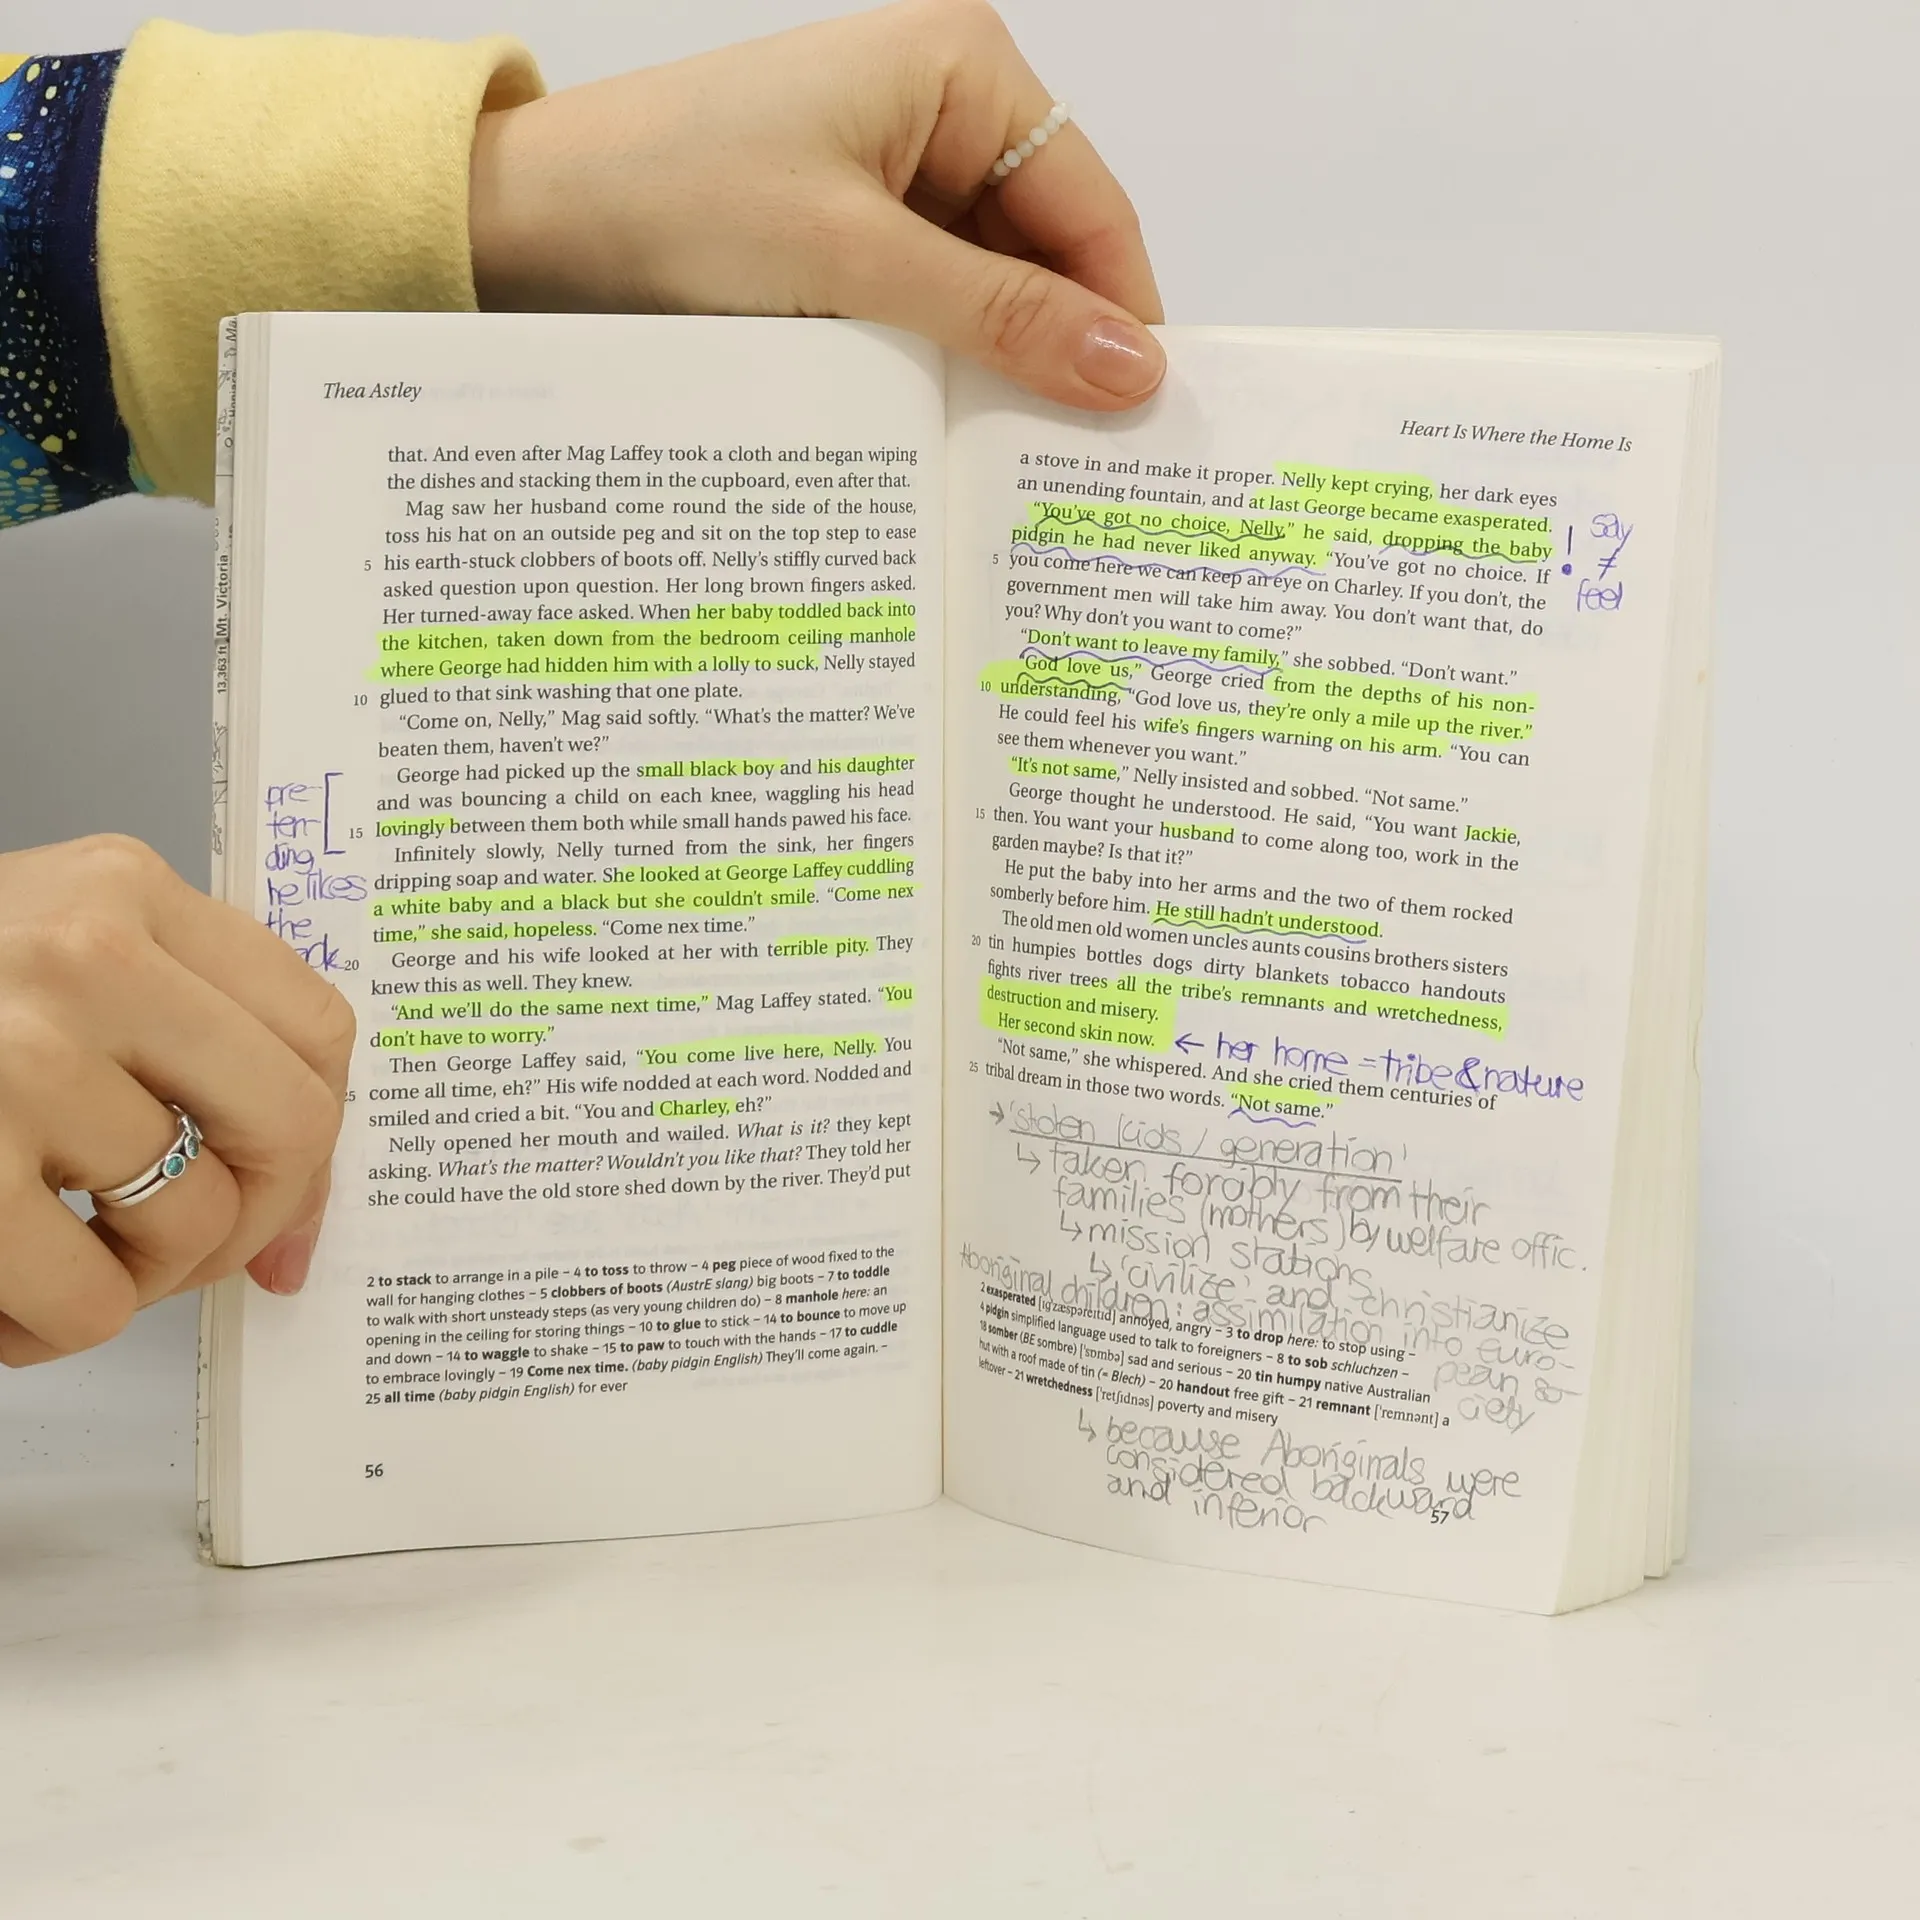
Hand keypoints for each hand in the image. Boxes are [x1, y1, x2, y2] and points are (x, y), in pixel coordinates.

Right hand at [0, 837, 353, 1366]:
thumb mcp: (46, 958)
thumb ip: (176, 1037)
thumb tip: (298, 1214)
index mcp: (122, 890)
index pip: (316, 1026)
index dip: (318, 1132)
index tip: (287, 1192)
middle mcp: (83, 955)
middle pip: (290, 1124)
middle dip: (252, 1216)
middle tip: (180, 1251)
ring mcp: (15, 1059)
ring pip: (192, 1225)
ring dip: (132, 1277)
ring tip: (51, 1255)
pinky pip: (92, 1303)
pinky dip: (50, 1329)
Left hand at [469, 0, 1165, 409]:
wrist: (528, 223)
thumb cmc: (673, 200)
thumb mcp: (854, 261)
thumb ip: (999, 315)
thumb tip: (1130, 368)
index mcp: (961, 67)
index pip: (1089, 204)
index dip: (1119, 312)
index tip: (1139, 420)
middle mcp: (938, 105)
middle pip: (1044, 249)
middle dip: (1056, 347)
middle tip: (1077, 465)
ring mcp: (890, 167)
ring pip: (987, 285)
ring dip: (993, 365)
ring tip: (1009, 462)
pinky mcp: (847, 224)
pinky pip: (928, 300)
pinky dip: (938, 362)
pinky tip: (941, 427)